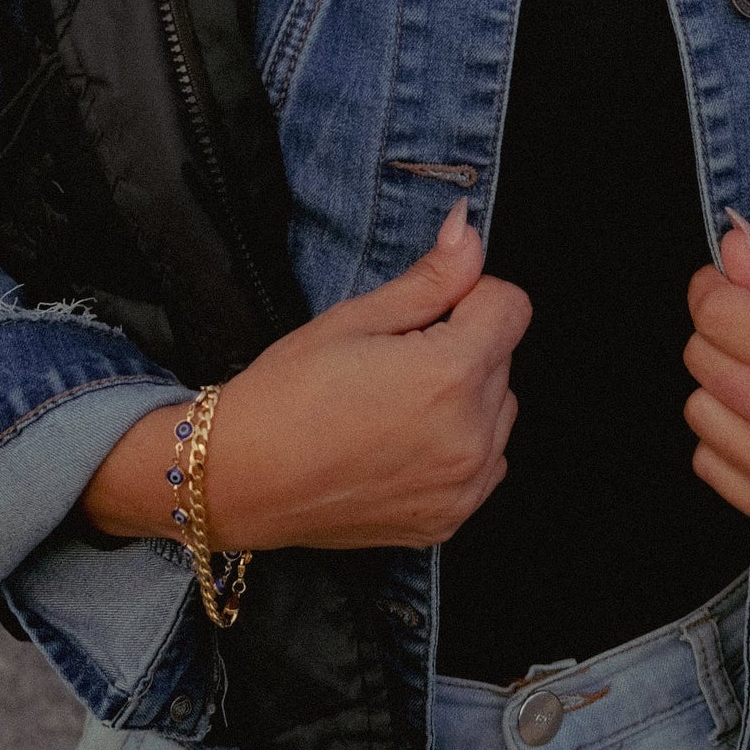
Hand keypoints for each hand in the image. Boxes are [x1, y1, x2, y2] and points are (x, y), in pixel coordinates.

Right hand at [81, 201, 530, 551]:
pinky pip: (485, 462)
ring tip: (392, 404)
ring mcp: (465, 487)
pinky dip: (457, 444)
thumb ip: (430, 278)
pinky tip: (399, 441)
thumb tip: (471, 230)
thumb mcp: (354, 319)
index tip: (422, 313)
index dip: (467, 296)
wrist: (238, 481)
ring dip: (465, 397)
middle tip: (391, 361)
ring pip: (499, 411)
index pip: (510, 305)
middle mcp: (472, 438)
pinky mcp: (450, 519)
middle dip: (462, 345)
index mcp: (450, 376)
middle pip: (504, 358)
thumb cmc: (286, 394)